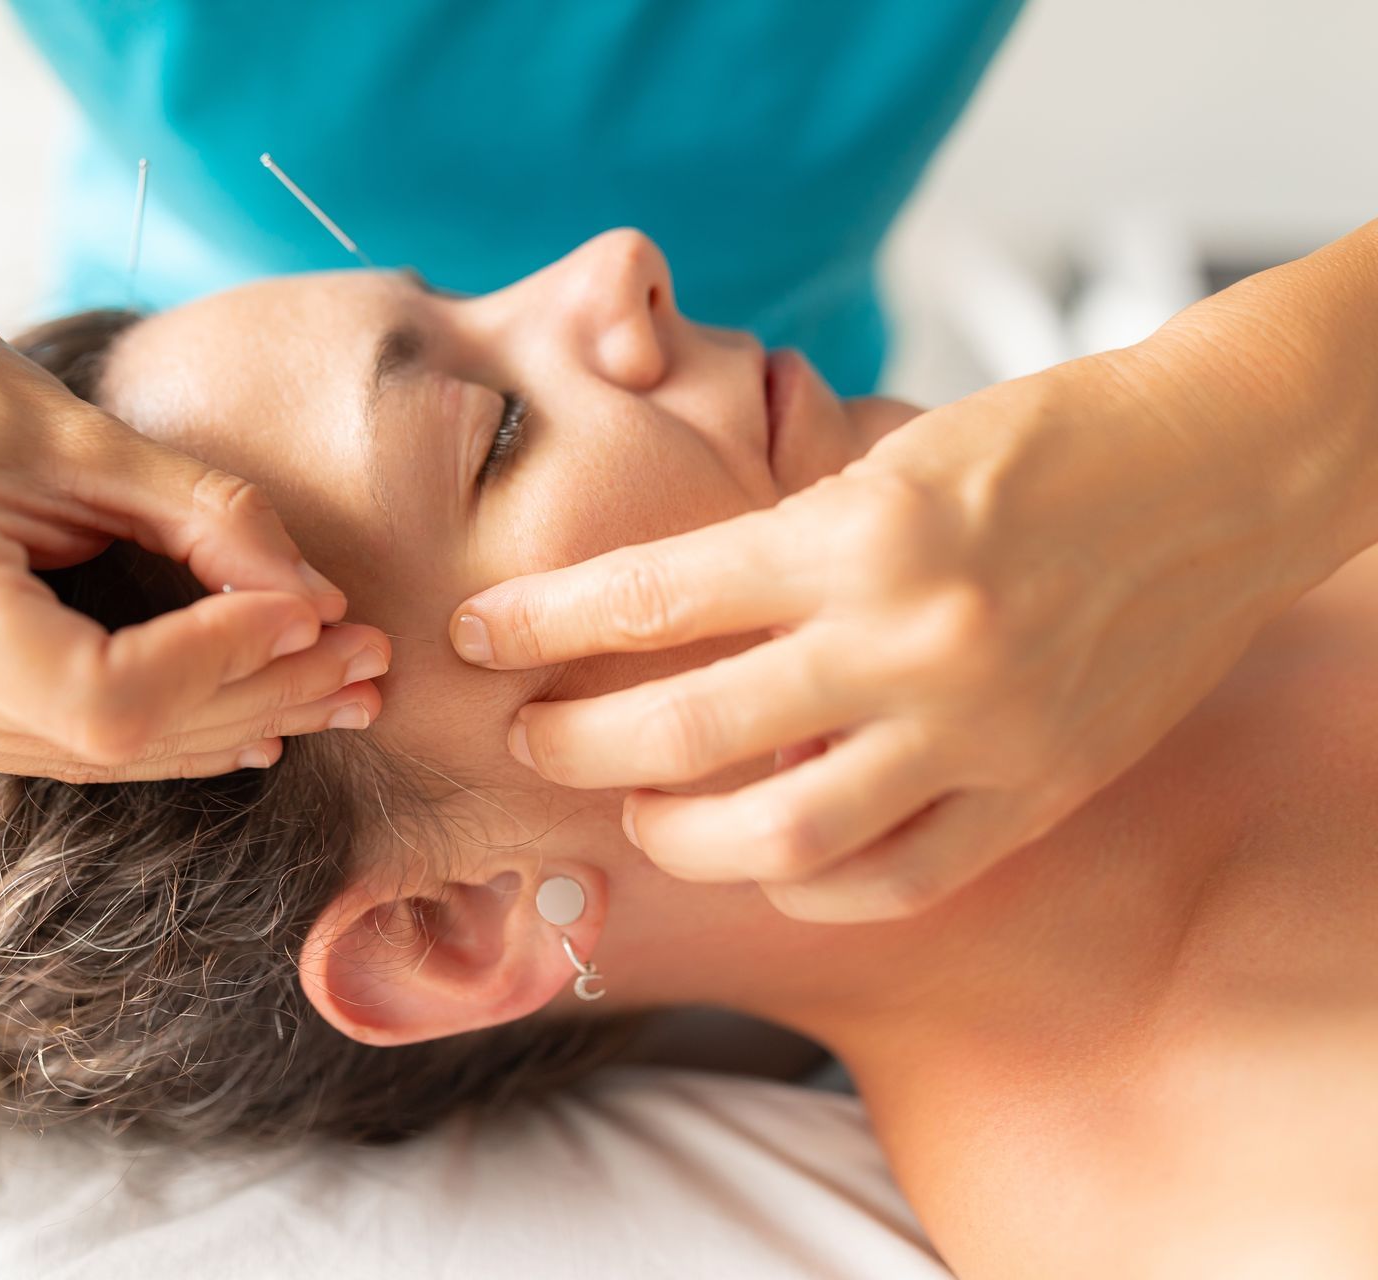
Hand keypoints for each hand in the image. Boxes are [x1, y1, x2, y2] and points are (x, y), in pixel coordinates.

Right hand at [0, 274, 386, 781]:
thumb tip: (320, 601)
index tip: (318, 614)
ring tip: (337, 687)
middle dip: (255, 698)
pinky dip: (167, 725)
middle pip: (112, 739)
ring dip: (228, 722)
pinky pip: (66, 744)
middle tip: (367, 665)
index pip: (105, 694)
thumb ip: (206, 517)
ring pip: (99, 756)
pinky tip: (254, 714)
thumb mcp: (84, 434)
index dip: (224, 664)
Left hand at [450, 354, 1338, 921]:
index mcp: (863, 531)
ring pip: (783, 836)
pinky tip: (766, 857)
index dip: (544, 622)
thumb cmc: (1045, 442)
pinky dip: (808, 882)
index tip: (478, 633)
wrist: (1220, 469)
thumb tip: (660, 613)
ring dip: (681, 835)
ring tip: (641, 810)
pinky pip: (895, 878)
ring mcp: (981, 729)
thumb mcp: (895, 457)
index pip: (655, 594)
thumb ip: (786, 541)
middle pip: (691, 731)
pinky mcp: (1038, 790)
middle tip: (531, 742)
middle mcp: (914, 639)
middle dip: (579, 745)